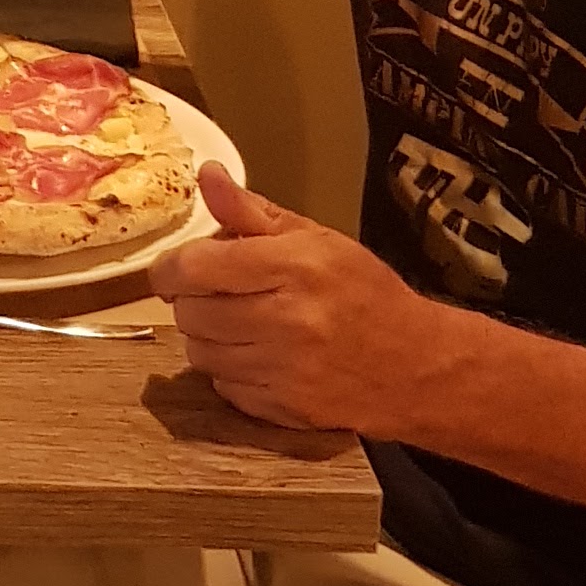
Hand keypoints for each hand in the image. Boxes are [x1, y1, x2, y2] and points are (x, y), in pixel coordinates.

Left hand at [147, 168, 451, 430]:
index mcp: (295, 267)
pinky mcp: (283, 410)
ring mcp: (284, 371)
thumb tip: (207, 175)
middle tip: (217, 294)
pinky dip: (228, 370)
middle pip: (191, 312)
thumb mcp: (316, 239)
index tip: (172, 270)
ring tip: (239, 323)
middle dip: (192, 300)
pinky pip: (222, 385)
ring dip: (207, 336)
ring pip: (199, 352)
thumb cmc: (364, 293)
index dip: (170, 268)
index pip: (196, 267)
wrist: (416, 365)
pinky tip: (257, 355)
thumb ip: (252, 211)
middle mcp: (287, 320)